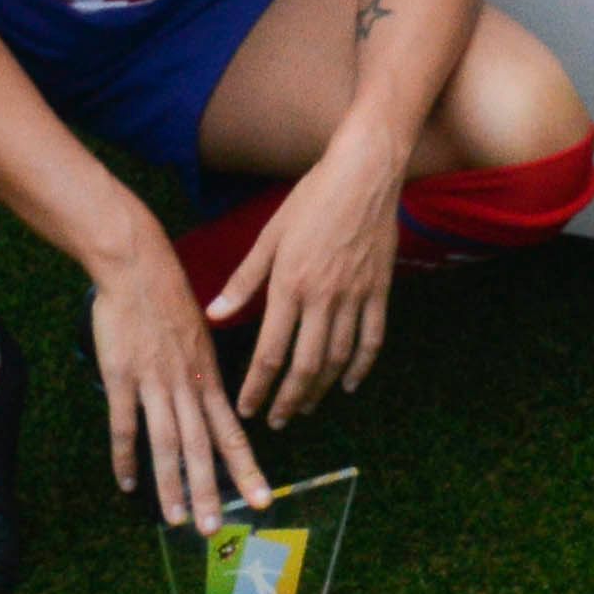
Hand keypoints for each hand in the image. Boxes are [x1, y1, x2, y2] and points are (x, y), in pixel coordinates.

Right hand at [88, 246, 271, 528]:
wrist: (139, 267)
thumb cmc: (168, 301)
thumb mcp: (200, 338)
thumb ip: (203, 375)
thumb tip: (211, 405)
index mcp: (208, 378)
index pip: (232, 433)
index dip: (247, 468)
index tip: (263, 499)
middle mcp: (187, 386)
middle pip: (201, 447)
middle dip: (210, 490)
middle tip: (215, 528)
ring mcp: (155, 383)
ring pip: (167, 443)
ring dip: (172, 483)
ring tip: (176, 519)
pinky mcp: (123, 377)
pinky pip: (125, 425)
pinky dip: (126, 457)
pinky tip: (127, 483)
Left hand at [211, 144, 404, 427]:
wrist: (364, 172)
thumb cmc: (311, 199)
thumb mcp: (270, 236)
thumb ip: (243, 281)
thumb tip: (213, 315)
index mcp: (289, 284)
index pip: (270, 351)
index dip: (257, 387)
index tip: (247, 410)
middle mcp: (323, 297)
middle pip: (305, 365)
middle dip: (289, 399)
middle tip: (277, 420)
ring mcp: (355, 296)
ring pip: (338, 358)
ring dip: (321, 389)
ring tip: (305, 406)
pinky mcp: (380, 290)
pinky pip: (372, 339)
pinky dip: (361, 367)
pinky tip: (350, 384)